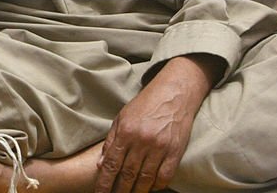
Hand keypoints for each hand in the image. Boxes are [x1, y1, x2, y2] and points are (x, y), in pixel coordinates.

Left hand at [95, 55, 218, 192]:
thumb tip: (100, 164)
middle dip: (119, 190)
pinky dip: (156, 185)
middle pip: (127, 174)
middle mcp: (141, 141)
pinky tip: (149, 188)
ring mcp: (159, 147)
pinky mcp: (175, 151)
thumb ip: (111, 141)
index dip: (104, 182)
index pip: (111, 163)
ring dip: (136, 191)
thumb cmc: (145, 105)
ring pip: (145, 178)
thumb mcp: (122, 117)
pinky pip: (165, 175)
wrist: (173, 93)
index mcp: (125, 132)